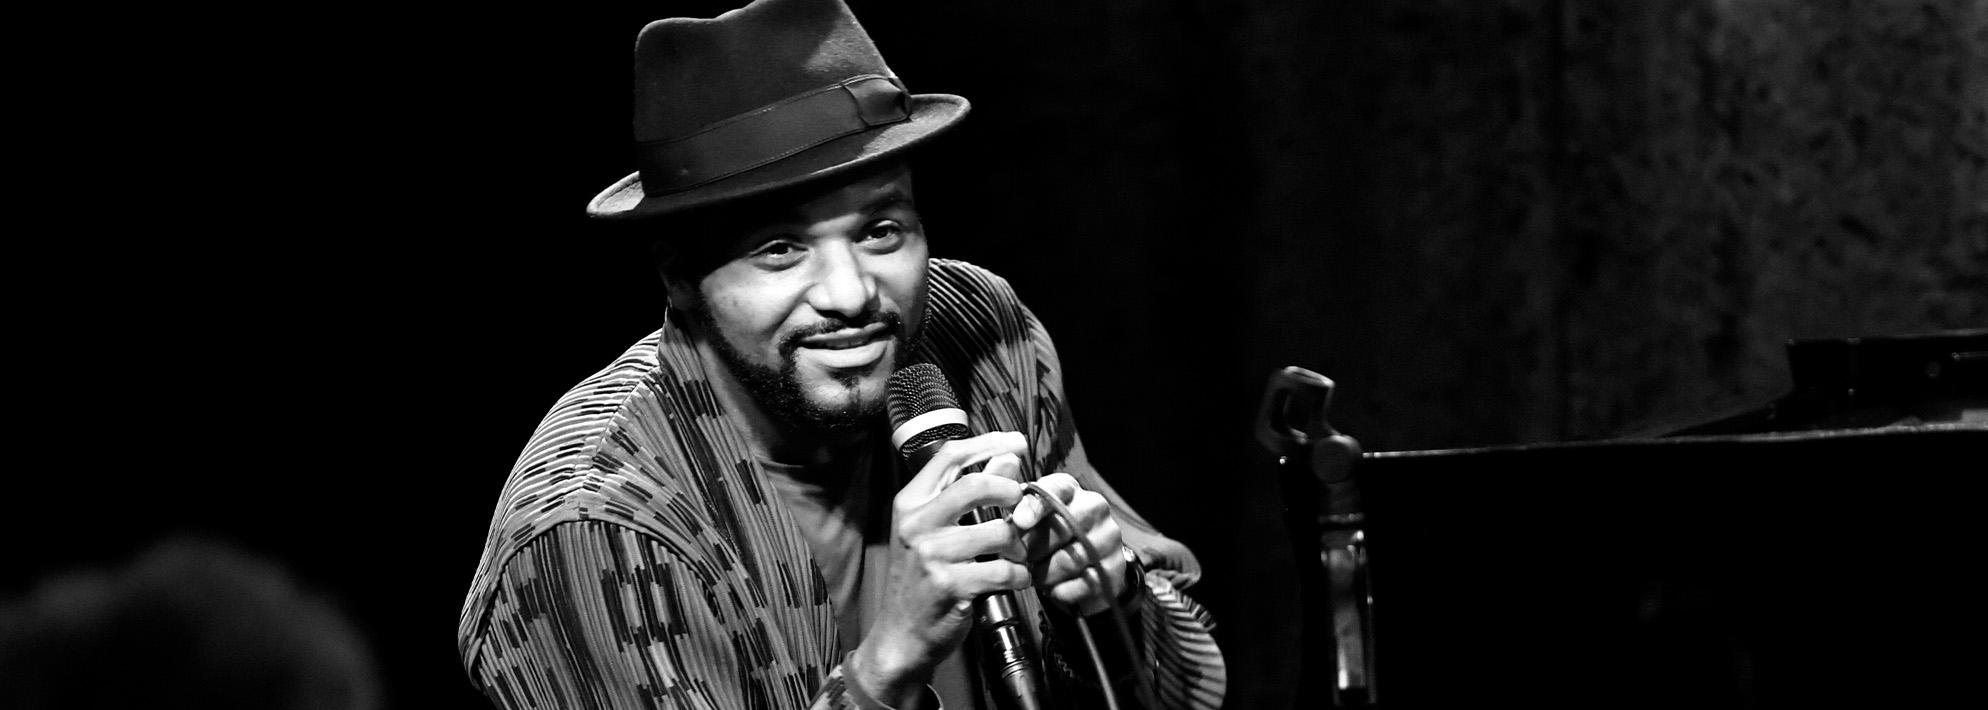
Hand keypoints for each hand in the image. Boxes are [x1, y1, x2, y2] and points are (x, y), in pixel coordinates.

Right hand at [853, 431, 1030, 705]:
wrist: (901, 634)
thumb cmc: (922, 579)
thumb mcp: (935, 531)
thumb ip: (968, 494)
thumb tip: (1008, 458)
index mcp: (909, 503)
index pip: (950, 456)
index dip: (989, 443)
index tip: (1018, 443)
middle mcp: (915, 524)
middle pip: (977, 485)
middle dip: (1011, 491)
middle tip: (1023, 505)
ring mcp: (930, 555)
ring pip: (999, 531)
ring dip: (1020, 544)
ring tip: (1019, 554)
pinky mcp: (949, 585)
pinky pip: (1004, 570)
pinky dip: (1020, 575)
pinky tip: (1016, 579)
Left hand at [1010, 472, 1126, 616]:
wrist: (1079, 572)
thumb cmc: (1046, 538)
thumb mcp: (1026, 515)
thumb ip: (1012, 497)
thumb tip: (1003, 470)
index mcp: (1069, 490)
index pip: (1056, 490)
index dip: (1036, 506)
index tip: (1019, 521)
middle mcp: (1094, 507)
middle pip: (1062, 527)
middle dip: (1034, 548)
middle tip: (1021, 558)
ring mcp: (1108, 537)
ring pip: (1070, 559)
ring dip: (1045, 572)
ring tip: (1036, 573)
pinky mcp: (1114, 567)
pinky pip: (1082, 583)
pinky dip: (1061, 590)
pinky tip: (1054, 586)